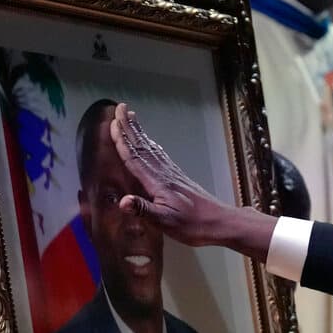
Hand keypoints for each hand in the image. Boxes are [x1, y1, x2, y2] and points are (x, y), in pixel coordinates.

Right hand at [110, 103, 275, 259]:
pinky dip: (150, 145)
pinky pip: (160, 156)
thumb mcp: (165, 222)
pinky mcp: (178, 178)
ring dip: (139, 133)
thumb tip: (122, 201)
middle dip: (129, 127)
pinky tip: (150, 143)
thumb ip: (143, 210)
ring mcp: (172, 174)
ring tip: (131, 118)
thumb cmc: (193, 225)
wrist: (219, 222)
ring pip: (150, 148)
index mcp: (158, 182)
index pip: (135, 157)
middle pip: (142, 146)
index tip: (113, 123)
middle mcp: (164, 173)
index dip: (122, 141)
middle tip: (119, 108)